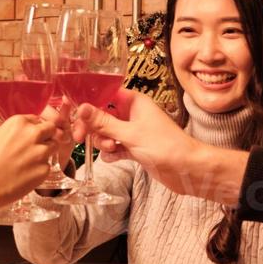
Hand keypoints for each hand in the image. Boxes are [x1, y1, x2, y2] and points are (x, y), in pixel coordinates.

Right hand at [0, 114, 60, 208]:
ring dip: (45, 153)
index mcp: (19, 122)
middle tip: (34, 149)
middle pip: (51, 129)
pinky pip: (48, 166)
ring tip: (28, 163)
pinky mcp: (45, 169)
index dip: (34, 130)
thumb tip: (30, 135)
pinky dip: (40, 171)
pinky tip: (25, 176)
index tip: (28, 138)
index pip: (38, 120)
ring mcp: (41, 152)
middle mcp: (33, 133)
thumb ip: (18, 133)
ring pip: (53, 147)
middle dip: (46, 137)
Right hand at [71, 91, 247, 205]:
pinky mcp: (135, 148)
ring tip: (111, 148)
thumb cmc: (166, 146)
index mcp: (134, 102)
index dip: (88, 103)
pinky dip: (111, 152)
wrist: (187, 169)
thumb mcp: (130, 133)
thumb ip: (104, 122)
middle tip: (81, 137)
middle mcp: (133, 114)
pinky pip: (114, 147)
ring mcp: (134, 131)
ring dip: (103, 141)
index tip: (75, 114)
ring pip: (106, 132)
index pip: (104, 94)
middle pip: (102, 115)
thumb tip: (81, 108)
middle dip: (92, 127)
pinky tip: (114, 158)